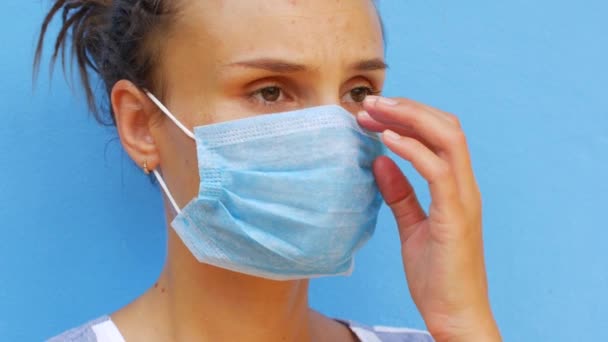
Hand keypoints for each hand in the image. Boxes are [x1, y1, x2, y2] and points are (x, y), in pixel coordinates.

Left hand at [358, 96, 500, 340]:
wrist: (455, 316)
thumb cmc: (437, 276)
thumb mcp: (412, 227)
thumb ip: (400, 194)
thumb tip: (380, 161)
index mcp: (456, 187)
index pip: (438, 134)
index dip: (407, 117)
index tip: (372, 114)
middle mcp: (465, 186)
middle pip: (445, 127)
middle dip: (407, 108)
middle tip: (369, 103)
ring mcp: (464, 199)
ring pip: (447, 139)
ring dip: (409, 118)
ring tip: (375, 111)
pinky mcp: (455, 217)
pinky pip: (438, 172)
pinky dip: (413, 149)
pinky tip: (386, 139)